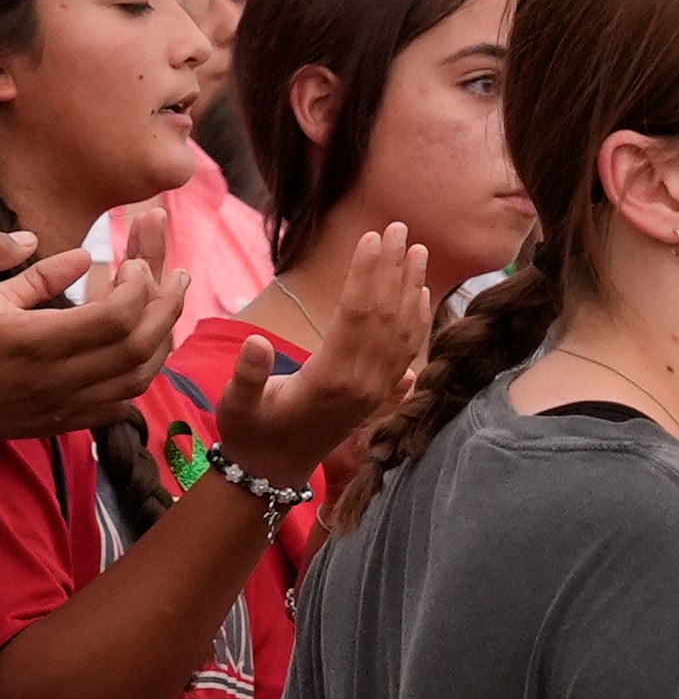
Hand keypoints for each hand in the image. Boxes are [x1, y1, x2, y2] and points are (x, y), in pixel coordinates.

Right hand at [0, 233, 186, 439]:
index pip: (114, 317)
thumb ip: (28, 273)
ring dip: (161, 342)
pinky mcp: (57, 423)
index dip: (137, 287)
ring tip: (167, 310)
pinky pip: (117, 406)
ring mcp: (60, 406)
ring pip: (137, 379)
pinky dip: (139, 378)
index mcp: (32, 341)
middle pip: (138, 347)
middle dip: (167, 308)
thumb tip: (81, 256)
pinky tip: (141, 353)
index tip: (137, 264)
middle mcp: (54, 378)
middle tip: (179, 277)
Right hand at [213, 225, 428, 488]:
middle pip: (385, 316)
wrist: (273, 470)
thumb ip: (246, 374)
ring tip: (416, 250)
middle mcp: (362, 383)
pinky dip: (416, 321)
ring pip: (402, 332)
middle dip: (393, 269)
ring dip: (411, 288)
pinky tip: (422, 295)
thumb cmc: (249, 431)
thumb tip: (253, 340)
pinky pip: (406, 352)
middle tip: (400, 228)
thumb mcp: (236, 404)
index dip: (366, 274)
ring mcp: (376, 390)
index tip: (372, 237)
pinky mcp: (380, 394)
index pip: (356, 315)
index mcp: (329, 379)